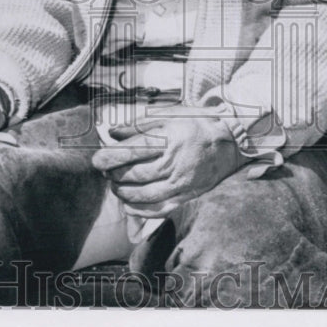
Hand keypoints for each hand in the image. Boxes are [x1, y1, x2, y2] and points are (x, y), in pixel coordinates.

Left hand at [91, 114, 245, 217]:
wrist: (229, 142)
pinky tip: (129, 205)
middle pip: (136, 174)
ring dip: (124, 193)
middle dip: (115, 174)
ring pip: (145, 195)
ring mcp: (182, 183)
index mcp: (170, 139)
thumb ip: (139, 124)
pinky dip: (140, 210)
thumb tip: (113, 132)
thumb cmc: (197, 125)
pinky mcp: (187, 196)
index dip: (111, 156)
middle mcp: (175, 163)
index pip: (134, 150)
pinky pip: (159, 209)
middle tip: (105, 171)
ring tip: (115, 186)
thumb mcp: (170, 115)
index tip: (97, 159)